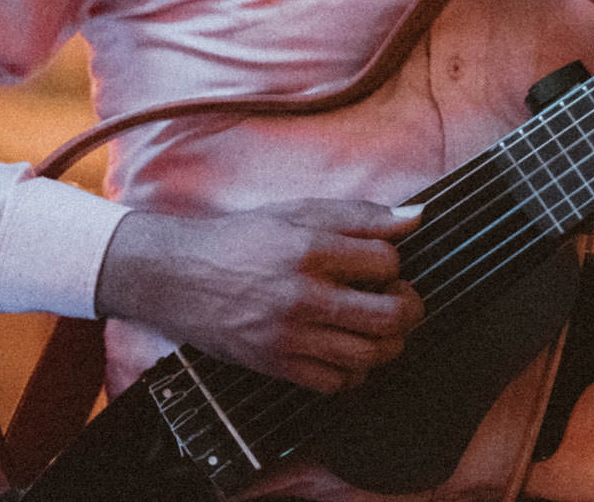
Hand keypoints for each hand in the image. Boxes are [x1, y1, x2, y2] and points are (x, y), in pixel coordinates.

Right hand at [94, 198, 423, 392]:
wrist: (177, 277)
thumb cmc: (242, 240)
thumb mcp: (298, 212)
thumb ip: (360, 215)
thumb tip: (416, 217)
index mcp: (309, 249)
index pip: (386, 262)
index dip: (393, 262)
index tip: (380, 263)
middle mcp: (302, 296)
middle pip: (390, 317)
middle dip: (409, 308)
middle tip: (399, 299)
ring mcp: (289, 336)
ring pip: (369, 355)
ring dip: (386, 341)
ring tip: (375, 324)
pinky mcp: (276, 365)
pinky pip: (336, 383)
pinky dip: (353, 370)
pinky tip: (346, 348)